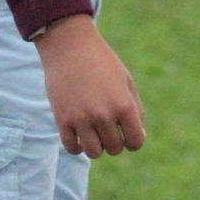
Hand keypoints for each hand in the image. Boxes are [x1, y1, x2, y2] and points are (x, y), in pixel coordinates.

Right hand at [36, 17, 145, 156]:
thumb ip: (135, 110)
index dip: (133, 140)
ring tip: (94, 132)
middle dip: (114, 142)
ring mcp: (82, 119)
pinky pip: (72, 147)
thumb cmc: (102, 62)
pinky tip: (79, 135)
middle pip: (115, 148)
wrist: (70, 46)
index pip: (136, 141)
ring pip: (94, 153)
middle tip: (108, 127)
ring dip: (96, 146)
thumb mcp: (126, 82)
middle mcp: (104, 115)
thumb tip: (137, 137)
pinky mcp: (62, 119)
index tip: (126, 133)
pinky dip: (77, 146)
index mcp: (123, 105)